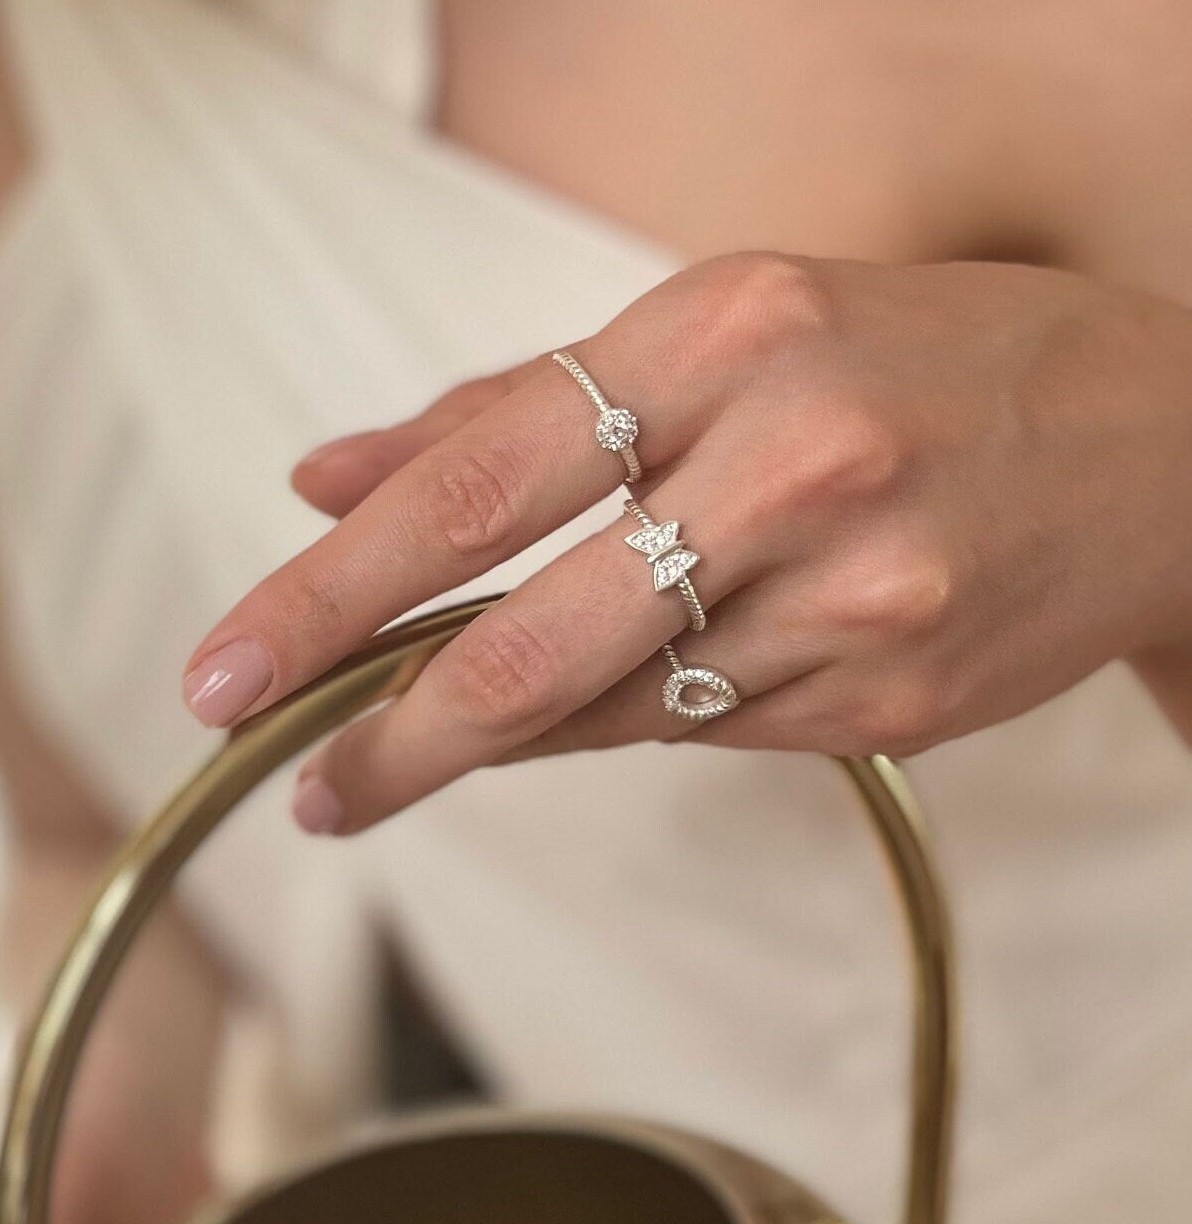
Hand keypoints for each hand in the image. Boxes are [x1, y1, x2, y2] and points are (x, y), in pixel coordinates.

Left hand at [180, 253, 1191, 832]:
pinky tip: (609, 701)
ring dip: (492, 741)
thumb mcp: (718, 331)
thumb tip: (323, 477)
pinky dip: (623, 729)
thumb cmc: (914, 368)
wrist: (1169, 445)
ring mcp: (853, 592)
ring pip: (608, 711)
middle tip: (301, 789)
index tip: (229, 672)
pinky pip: (698, 738)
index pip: (474, 483)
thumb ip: (505, 411)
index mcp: (722, 333)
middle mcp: (789, 459)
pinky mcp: (894, 694)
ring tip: (409, 751)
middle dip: (388, 737)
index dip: (331, 595)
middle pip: (528, 642)